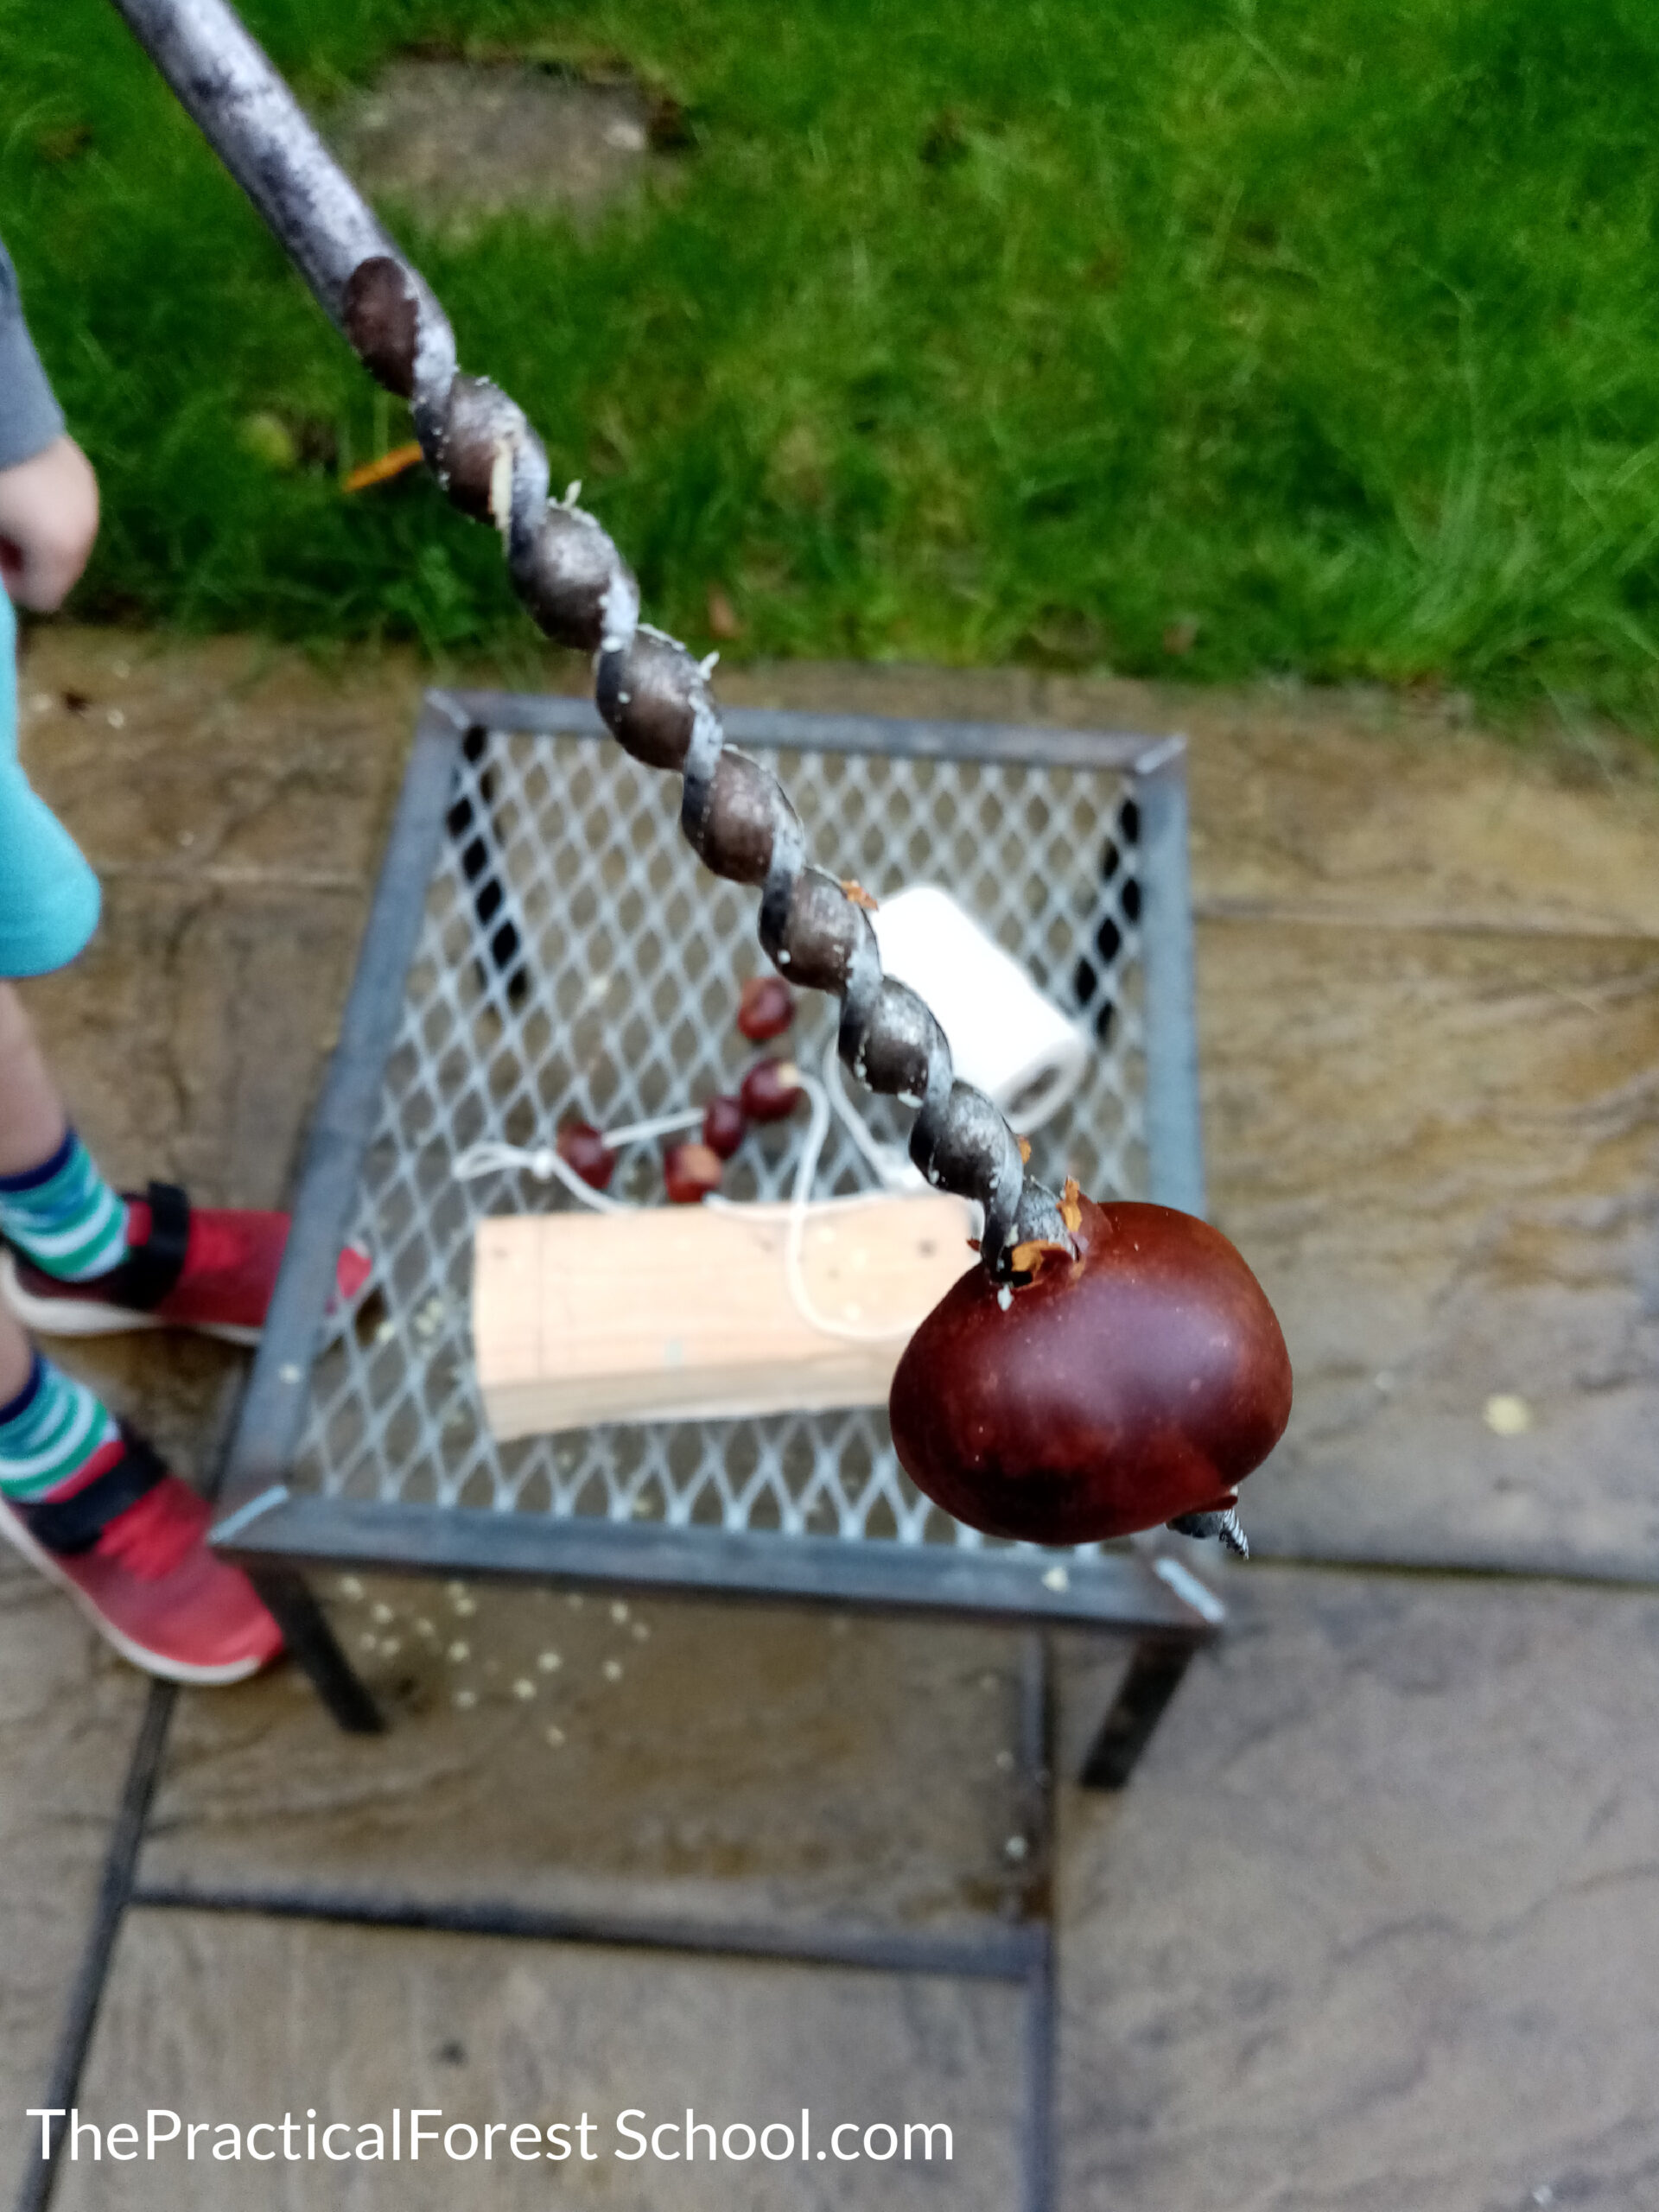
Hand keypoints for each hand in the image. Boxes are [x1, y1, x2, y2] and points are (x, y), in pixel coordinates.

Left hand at [0, 435, 98, 611]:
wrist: (4, 414)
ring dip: (43, 540)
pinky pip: (72, 515)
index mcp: (58, 549)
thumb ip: (1, 564)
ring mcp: (90, 506)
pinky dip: (52, 515)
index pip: (44, 598)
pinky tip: (30, 493)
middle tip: (4, 541)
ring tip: (16, 516)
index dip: (15, 586)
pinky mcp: (87, 482)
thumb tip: (6, 579)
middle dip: (31, 565)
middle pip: (62, 575)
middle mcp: (84, 533)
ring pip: (70, 546)